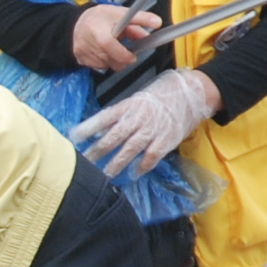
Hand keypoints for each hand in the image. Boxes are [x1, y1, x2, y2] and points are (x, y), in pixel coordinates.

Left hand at [70, 66, 219, 176]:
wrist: (194, 91)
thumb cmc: (162, 94)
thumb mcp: (139, 99)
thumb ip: (123, 114)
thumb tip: (102, 130)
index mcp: (129, 105)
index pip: (103, 118)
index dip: (87, 129)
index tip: (73, 138)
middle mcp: (138, 118)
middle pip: (113, 137)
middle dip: (97, 152)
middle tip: (83, 163)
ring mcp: (152, 130)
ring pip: (129, 149)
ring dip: (116, 164)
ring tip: (104, 175)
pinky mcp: (166, 140)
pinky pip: (151, 156)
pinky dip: (142, 166)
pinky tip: (134, 174)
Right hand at [72, 4, 160, 72]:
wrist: (76, 23)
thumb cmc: (101, 17)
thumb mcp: (120, 12)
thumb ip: (138, 19)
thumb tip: (156, 23)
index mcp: (97, 26)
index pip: (108, 44)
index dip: (123, 54)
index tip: (132, 56)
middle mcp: (87, 40)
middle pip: (110, 59)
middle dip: (122, 59)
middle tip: (128, 54)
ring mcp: (83, 51)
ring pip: (106, 65)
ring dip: (114, 60)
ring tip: (113, 48)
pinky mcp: (81, 59)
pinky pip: (99, 67)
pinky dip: (105, 62)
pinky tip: (104, 52)